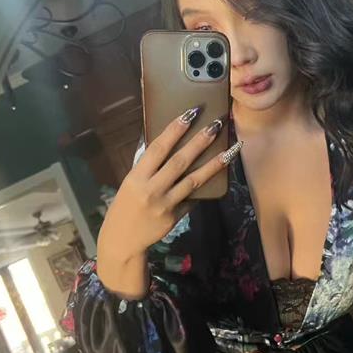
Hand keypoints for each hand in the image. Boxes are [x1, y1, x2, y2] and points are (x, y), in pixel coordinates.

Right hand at [98, 108, 238, 263]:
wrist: (123, 240)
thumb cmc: (125, 206)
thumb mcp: (129, 182)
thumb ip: (145, 164)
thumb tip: (162, 140)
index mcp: (137, 176)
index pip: (158, 148)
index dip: (174, 129)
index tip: (190, 113)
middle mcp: (151, 189)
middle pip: (180, 161)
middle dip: (200, 142)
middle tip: (216, 125)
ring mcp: (165, 204)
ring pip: (194, 180)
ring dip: (213, 164)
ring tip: (230, 150)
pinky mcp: (175, 217)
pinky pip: (193, 199)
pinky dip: (204, 187)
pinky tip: (220, 175)